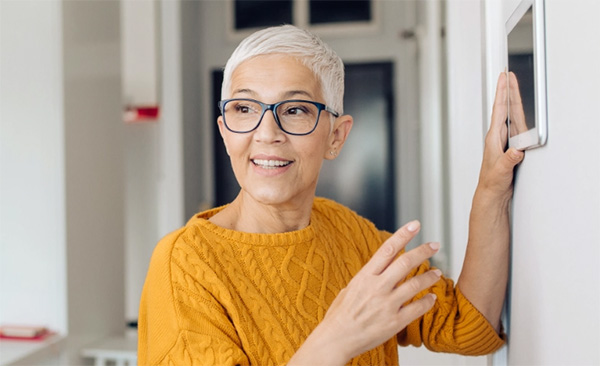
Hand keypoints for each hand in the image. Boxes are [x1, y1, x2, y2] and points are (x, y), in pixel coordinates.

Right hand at [288, 221, 440, 364]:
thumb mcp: (350, 288)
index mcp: (365, 277)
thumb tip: (380, 266)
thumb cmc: (340, 315)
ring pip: (415, 285)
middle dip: (423, 251)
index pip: (388, 249)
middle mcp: (377, 288)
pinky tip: (432, 298)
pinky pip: (417, 309)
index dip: (403, 234)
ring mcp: (387, 305)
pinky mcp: (394, 322)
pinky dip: (428, 301)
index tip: (416, 225)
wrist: (336, 339)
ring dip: (429, 276)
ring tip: (438, 272)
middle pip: (406, 263)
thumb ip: (368, 277)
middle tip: (435, 245)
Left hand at [478, 72, 524, 199]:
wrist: (491, 193)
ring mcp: (503, 141)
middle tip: (506, 74)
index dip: (502, 93)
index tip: (503, 78)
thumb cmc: (492, 182)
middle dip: (505, 91)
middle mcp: (497, 137)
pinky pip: (514, 125)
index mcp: (493, 138)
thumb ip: (509, 160)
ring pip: (509, 115)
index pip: (499, 110)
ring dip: (510, 99)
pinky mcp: (509, 146)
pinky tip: (517, 109)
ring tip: (511, 84)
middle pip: (503, 108)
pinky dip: (516, 114)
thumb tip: (516, 151)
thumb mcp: (501, 170)